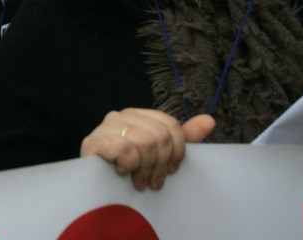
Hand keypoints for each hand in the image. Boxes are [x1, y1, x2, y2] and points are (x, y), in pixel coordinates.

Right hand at [79, 108, 215, 190]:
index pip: (170, 125)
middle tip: (153, 181)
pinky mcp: (93, 142)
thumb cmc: (128, 170)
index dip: (176, 151)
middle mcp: (121, 115)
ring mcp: (105, 127)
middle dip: (160, 164)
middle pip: (159, 135)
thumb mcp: (159, 154)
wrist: (96, 187)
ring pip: (144, 142)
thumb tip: (209, 120)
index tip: (171, 170)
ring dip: (144, 169)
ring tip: (138, 181)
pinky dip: (128, 164)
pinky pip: (125, 149)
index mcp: (138, 115)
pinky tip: (122, 171)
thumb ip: (182, 137)